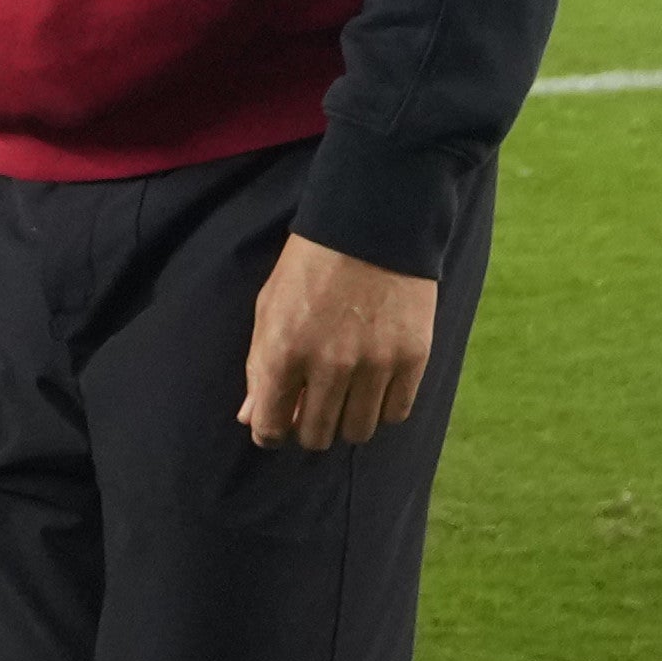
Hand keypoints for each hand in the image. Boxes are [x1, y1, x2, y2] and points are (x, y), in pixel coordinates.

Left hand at [238, 232, 439, 451]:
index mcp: (283, 350)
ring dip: (345, 421)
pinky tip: (373, 385)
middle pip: (316, 436)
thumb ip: (258, 366)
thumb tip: (250, 417)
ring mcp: (374, 364)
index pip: (270, 427)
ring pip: (357, 431)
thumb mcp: (269, 307)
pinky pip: (395, 413)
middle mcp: (328, 365)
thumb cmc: (310, 265)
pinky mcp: (411, 358)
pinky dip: (381, 408)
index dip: (270, 431)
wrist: (371, 224)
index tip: (276, 423)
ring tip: (344, 394)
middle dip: (307, 428)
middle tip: (311, 404)